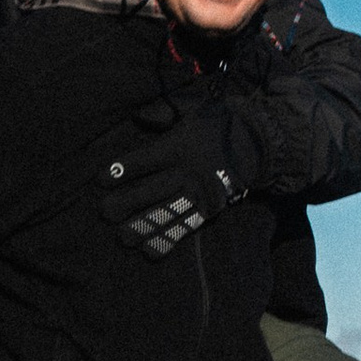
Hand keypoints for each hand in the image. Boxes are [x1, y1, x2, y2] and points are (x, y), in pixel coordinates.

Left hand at [100, 100, 249, 258]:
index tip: (101, 179)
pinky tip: (150, 252)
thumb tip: (137, 116)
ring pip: (167, 213)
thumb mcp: (193, 108)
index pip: (145, 159)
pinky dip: (168, 241)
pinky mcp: (209, 210)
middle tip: (104, 212)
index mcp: (179, 147)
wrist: (259, 146)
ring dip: (144, 227)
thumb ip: (164, 110)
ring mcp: (199, 194)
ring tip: (122, 238)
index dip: (123, 169)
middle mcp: (187, 173)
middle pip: (153, 190)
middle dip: (127, 203)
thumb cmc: (218, 125)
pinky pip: (187, 228)